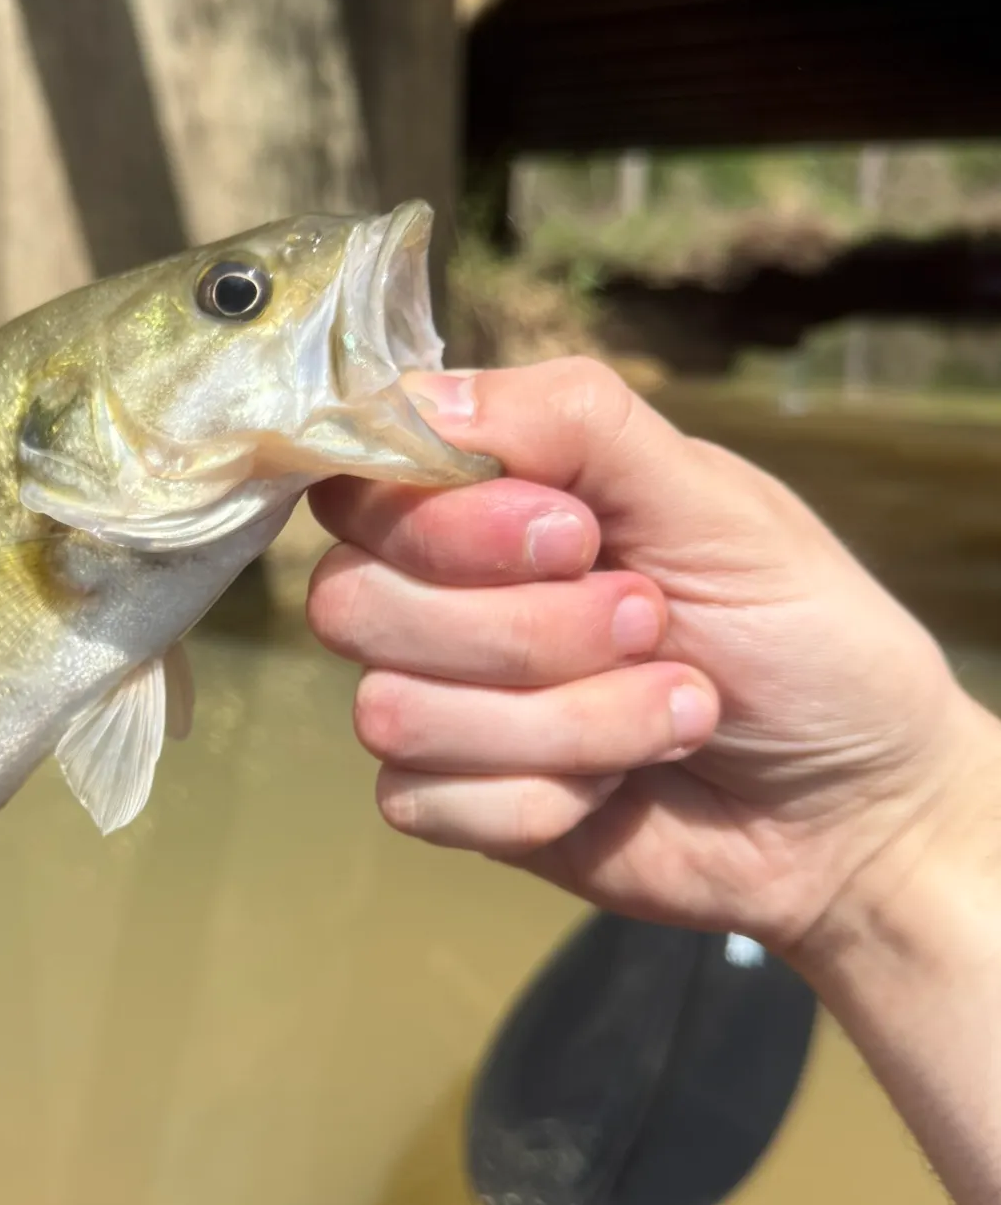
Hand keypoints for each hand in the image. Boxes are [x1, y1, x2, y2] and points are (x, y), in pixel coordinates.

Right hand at [306, 359, 1000, 962]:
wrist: (855, 808)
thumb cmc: (800, 632)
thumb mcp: (712, 500)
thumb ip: (573, 422)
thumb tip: (418, 396)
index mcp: (488, 498)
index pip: (360, 485)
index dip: (442, 521)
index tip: (575, 536)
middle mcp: (440, 591)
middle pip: (350, 601)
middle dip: (524, 630)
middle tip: (651, 620)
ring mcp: (439, 700)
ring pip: (388, 711)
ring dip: (562, 721)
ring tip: (672, 708)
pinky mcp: (451, 801)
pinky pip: (422, 801)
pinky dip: (546, 798)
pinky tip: (620, 786)